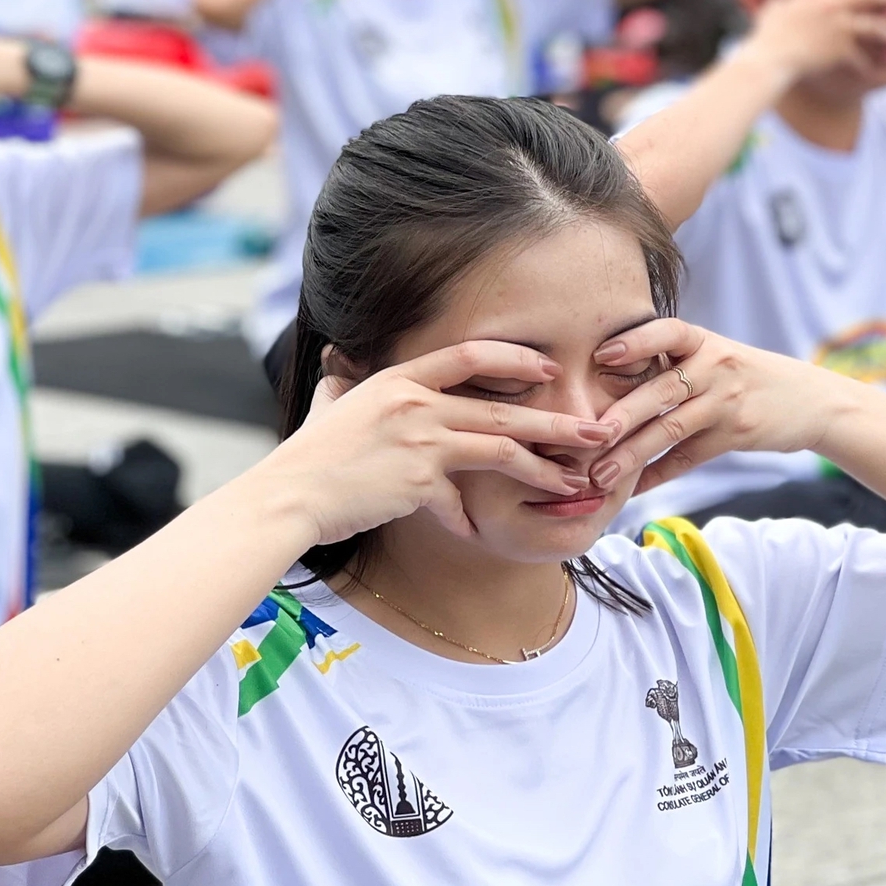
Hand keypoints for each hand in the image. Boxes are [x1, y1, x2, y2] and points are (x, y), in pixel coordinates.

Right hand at [260, 341, 617, 542]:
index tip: (550, 369)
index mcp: (400, 379)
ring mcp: (420, 443)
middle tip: (596, 430)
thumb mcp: (328, 406)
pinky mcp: (418, 483)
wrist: (289, 495)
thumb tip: (336, 367)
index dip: (516, 359)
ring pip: (501, 452)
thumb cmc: (308, 454)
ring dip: (543, 468)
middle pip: (503, 410)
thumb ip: (342, 387)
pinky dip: (470, 519)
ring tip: (574, 481)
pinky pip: (461, 503)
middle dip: (556, 421)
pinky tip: (479, 532)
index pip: (472, 354)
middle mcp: (417, 404)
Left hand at [585, 319, 846, 496]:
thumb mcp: (718, 355)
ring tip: (600, 474)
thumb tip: (607, 372)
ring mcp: (725, 403)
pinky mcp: (735, 435)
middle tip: (586, 434)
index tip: (602, 355)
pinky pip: (689, 458)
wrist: (812, 400)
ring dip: (632, 454)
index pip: (668, 332)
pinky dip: (658, 475)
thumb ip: (674, 361)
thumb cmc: (749, 376)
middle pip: (662, 390)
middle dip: (622, 414)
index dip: (636, 341)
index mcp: (705, 342)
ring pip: (672, 429)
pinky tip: (633, 489)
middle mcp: (715, 367)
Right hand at [744, 0, 885, 78]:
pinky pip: (864, 55)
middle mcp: (832, 4)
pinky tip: (882, 71)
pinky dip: (873, 64)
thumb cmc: (766, 37)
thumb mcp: (771, 10)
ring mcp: (838, 25)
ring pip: (876, 22)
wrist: (767, 57)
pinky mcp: (840, 47)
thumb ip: (776, 0)